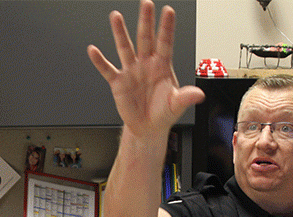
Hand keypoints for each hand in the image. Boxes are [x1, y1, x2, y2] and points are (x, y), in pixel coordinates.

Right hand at [87, 0, 203, 138]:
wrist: (148, 127)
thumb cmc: (163, 113)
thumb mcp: (177, 105)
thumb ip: (186, 97)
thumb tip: (199, 94)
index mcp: (162, 66)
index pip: (165, 43)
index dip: (166, 28)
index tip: (168, 11)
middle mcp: (146, 64)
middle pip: (146, 38)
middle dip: (146, 21)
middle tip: (146, 4)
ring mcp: (131, 71)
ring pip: (125, 48)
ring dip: (120, 32)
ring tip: (116, 16)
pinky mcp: (118, 82)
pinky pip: (107, 69)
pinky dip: (99, 61)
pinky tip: (93, 50)